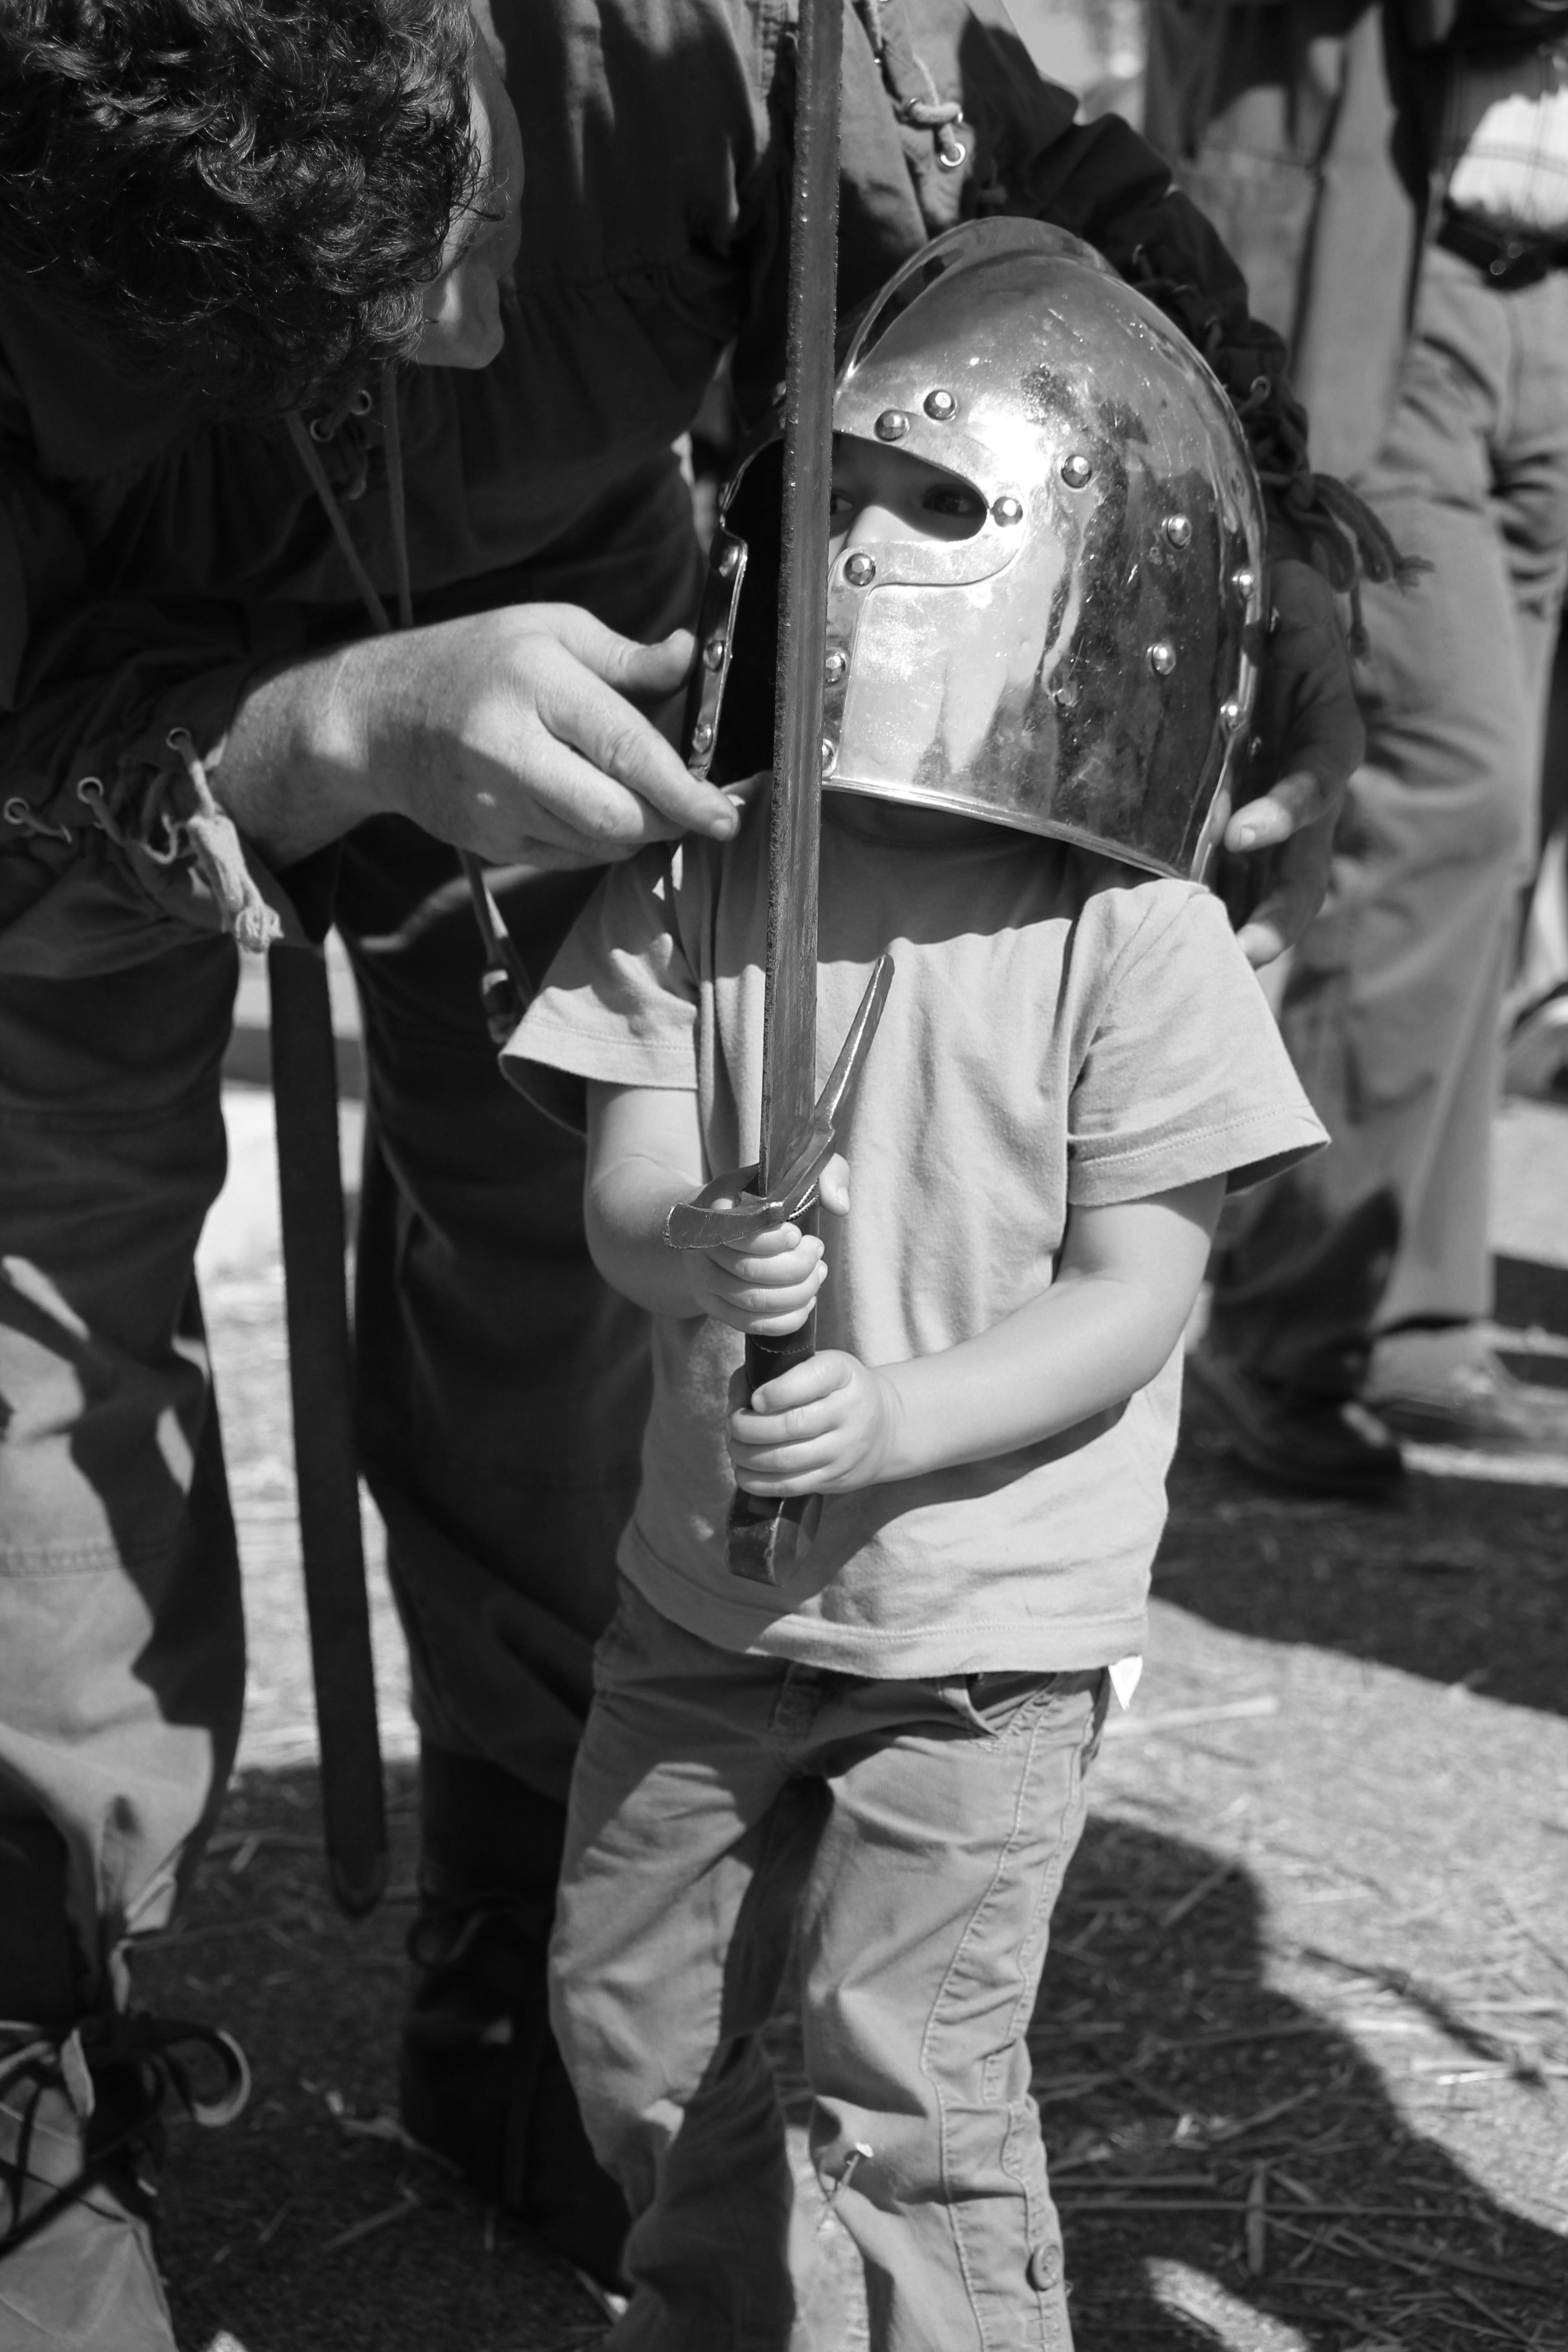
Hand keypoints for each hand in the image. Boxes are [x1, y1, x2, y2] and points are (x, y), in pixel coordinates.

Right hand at [221, 604, 739, 869]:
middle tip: (687, 803)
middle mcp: (512, 752)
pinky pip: (571, 857)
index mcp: (535, 686)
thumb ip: (623, 655)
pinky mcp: (492, 843)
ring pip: (600, 844)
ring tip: (630, 791)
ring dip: (634, 828)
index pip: (625, 749)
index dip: (684, 790)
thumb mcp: (547, 629)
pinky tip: (585, 803)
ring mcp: (498, 808)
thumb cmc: (475, 661)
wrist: (379, 720)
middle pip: (617, 817)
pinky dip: (596, 839)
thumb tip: (687, 657)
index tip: (725, 814)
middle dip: (667, 819)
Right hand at [684, 1156, 848, 1333]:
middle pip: (750, 1271)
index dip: (773, 1239)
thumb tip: (839, 1205)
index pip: (738, 1231)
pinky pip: (751, 1325)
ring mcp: (704, 1280)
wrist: (719, 1221)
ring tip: (817, 1273)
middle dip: (797, 1267)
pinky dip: (787, 1318)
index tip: (797, 1234)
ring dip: (798, 1292)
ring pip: (754, 1301)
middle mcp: (702, 1245)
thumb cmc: (765, 1195)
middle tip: (816, 1252)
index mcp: (716, 1205)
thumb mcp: (793, 1172)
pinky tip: (807, 1301)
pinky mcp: (714, 1306)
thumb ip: (827, 1172)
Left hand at [727, 1350, 899, 1495]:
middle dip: (748, 1427)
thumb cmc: (834, 1391)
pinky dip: (756, 1481)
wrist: (883, 1428)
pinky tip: (743, 1470)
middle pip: (791, 1424)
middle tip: (733, 1424)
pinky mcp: (834, 1479)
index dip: (776, 1392)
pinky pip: (788, 1486)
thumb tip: (738, 1396)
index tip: (756, 1399)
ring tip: (734, 1446)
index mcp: (843, 1373)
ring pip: (785, 1459)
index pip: (811, 1379)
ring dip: (746, 1455)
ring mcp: (844, 1450)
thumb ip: (775, 1371)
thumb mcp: (818, 1366)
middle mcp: (849, 1411)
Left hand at [1212, 558, 1363, 966]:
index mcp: (1323, 742)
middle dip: (1278, 916)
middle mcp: (1305, 796)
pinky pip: (1229, 883)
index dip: (1286, 812)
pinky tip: (1164, 942)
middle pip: (1304, 871)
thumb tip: (1288, 581)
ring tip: (1211, 972)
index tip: (1241, 834)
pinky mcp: (1240, 834)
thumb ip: (1293, 600)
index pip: (1314, 785)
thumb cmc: (1279, 622)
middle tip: (1243, 953)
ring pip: (1273, 893)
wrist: (1267, 634)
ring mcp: (1276, 824)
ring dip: (1246, 933)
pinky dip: (1204, 910)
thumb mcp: (1291, 603)